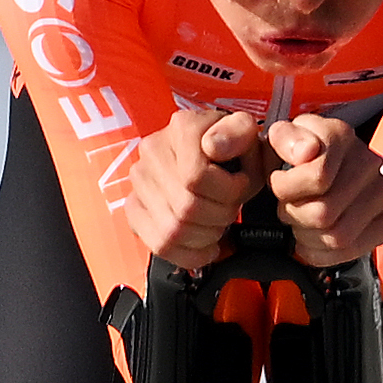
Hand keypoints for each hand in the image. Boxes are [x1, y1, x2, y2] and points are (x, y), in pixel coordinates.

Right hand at [119, 108, 267, 273]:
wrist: (213, 153)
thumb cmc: (233, 147)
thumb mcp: (246, 133)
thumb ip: (238, 132)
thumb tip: (213, 147)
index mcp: (182, 128)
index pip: (196, 177)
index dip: (228, 191)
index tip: (241, 185)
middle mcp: (153, 151)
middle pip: (186, 207)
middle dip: (220, 216)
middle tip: (231, 208)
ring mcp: (139, 181)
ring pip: (172, 231)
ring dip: (206, 236)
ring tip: (218, 223)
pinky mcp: (135, 208)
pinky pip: (159, 245)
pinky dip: (188, 254)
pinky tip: (206, 245)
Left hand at [266, 114, 382, 268]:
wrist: (316, 167)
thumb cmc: (294, 156)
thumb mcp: (279, 140)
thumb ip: (285, 139)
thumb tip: (307, 152)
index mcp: (341, 136)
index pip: (318, 176)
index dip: (287, 189)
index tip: (279, 184)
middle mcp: (368, 162)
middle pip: (324, 212)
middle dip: (295, 216)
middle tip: (289, 208)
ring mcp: (381, 193)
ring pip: (338, 236)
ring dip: (308, 236)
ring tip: (300, 223)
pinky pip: (352, 250)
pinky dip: (324, 254)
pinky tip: (312, 240)